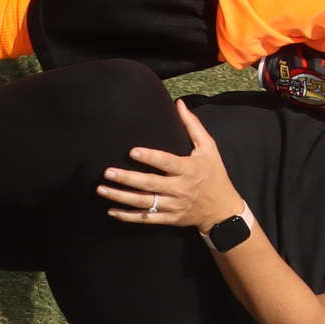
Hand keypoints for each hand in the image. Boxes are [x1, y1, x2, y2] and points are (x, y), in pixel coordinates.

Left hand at [98, 99, 242, 230]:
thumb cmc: (214, 174)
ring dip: (121, 197)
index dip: (150, 157)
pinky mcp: (169, 219)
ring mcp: (173, 205)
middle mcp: (179, 188)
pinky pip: (146, 219)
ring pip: (144, 202)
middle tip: (107, 172)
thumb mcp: (209, 148)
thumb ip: (193, 126)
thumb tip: (179, 104)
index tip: (132, 152)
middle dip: (127, 179)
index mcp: (188, 169)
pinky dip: (128, 217)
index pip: (166, 163)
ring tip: (102, 190)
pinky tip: (112, 211)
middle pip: (149, 184)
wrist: (222, 209)